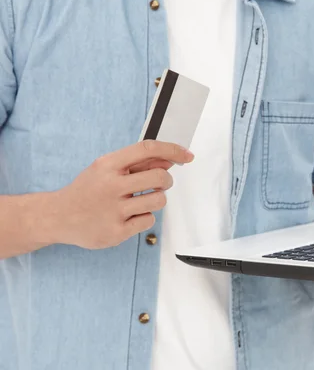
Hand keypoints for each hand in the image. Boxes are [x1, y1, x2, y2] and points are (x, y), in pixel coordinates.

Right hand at [49, 140, 193, 248]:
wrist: (58, 217)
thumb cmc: (88, 190)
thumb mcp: (107, 169)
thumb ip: (138, 163)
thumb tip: (170, 158)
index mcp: (108, 165)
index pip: (147, 149)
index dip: (172, 150)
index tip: (187, 155)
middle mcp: (111, 186)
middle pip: (160, 176)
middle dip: (167, 180)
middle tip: (159, 183)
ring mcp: (113, 210)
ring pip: (159, 200)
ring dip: (157, 199)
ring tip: (142, 201)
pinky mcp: (116, 232)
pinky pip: (149, 220)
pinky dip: (145, 217)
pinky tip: (130, 216)